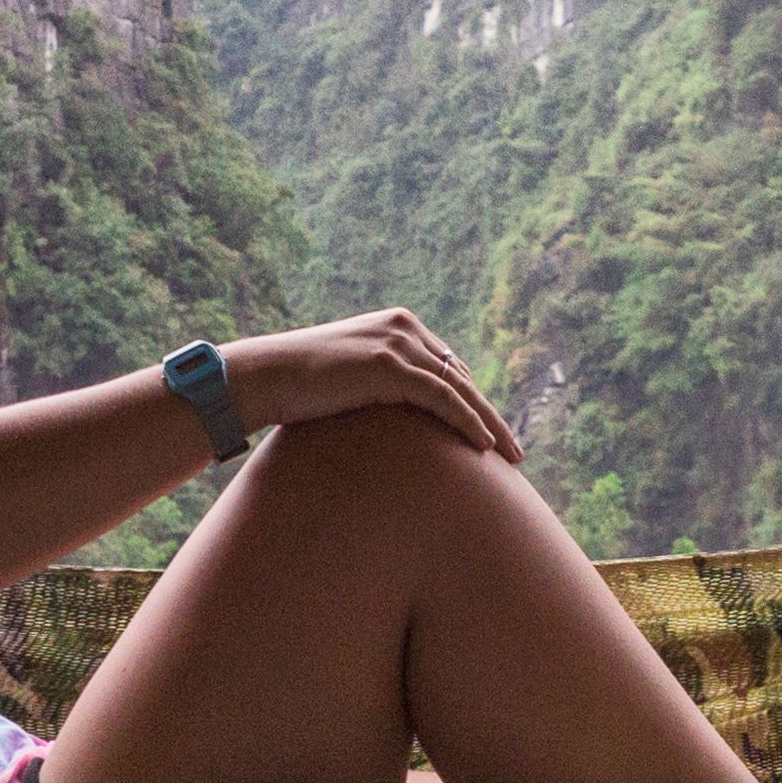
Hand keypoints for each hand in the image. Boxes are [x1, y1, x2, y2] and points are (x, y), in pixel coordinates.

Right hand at [218, 308, 524, 461]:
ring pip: (460, 388)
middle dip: (490, 415)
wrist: (267, 376)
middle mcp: (405, 328)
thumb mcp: (349, 381)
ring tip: (511, 456)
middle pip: (462, 377)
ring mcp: (398, 343)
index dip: (473, 404)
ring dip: (490, 424)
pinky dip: (467, 422)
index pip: (449, 368)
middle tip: (514, 451)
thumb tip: (395, 423)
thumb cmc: (301, 387)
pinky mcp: (389, 365)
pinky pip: (442, 397)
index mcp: (398, 326)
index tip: (491, 435)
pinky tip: (484, 447)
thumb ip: (378, 387)